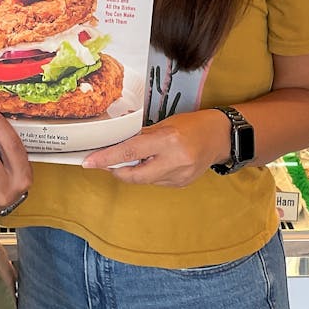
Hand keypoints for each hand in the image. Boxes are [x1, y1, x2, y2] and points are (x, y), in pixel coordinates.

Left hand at [80, 109, 228, 187]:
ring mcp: (179, 176)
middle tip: (107, 163)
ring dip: (135, 170)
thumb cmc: (192, 125)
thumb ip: (141, 137)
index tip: (88, 162)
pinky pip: (156, 182)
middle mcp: (174, 161)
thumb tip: (116, 145)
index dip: (106, 158)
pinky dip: (150, 173)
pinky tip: (157, 162)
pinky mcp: (182, 184)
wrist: (220, 137)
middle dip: (117, 170)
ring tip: (140, 157)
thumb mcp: (165, 124)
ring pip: (145, 180)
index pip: (130, 151)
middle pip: (134, 175)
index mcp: (168, 140)